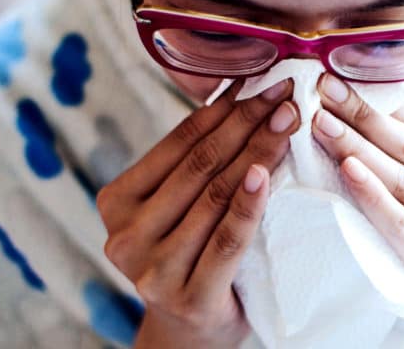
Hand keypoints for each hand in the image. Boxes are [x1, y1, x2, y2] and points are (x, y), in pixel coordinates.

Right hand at [97, 79, 299, 347]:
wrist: (188, 331)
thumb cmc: (188, 255)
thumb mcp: (174, 209)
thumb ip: (190, 166)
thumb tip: (239, 93)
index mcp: (115, 201)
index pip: (178, 143)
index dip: (222, 108)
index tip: (260, 80)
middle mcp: (125, 234)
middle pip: (199, 165)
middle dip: (247, 122)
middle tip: (284, 93)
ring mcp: (153, 269)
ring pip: (215, 195)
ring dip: (258, 151)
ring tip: (288, 121)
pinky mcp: (188, 297)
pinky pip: (227, 240)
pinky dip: (248, 203)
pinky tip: (267, 172)